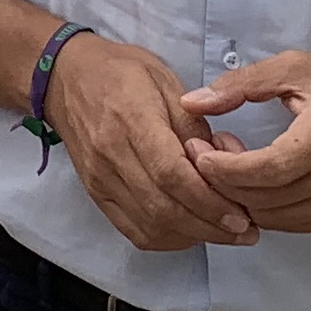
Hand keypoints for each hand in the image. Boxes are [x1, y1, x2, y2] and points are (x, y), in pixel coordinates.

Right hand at [46, 35, 255, 251]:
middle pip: (163, 207)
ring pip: (149, 225)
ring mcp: (99, 179)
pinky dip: (166, 238)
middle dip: (210, 227)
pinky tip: (190, 231)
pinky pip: (133, 230)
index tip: (241, 216)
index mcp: (132, 119)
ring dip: (192, 236)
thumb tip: (223, 163)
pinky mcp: (96, 193)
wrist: (65, 77)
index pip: (171, 174)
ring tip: (224, 232)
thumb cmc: (121, 72)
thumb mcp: (166, 81)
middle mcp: (111, 155)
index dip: (208, 201)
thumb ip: (194, 125)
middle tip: (245, 232)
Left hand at [184, 50, 310, 232]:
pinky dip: (266, 207)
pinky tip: (260, 180)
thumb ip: (242, 84)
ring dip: (242, 197)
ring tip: (235, 163)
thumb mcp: (296, 69)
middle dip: (224, 181)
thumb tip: (192, 102)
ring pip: (273, 218)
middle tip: (209, 153)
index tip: (199, 151)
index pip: (265, 170)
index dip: (224, 167)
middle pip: (264, 199)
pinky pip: (291, 224)